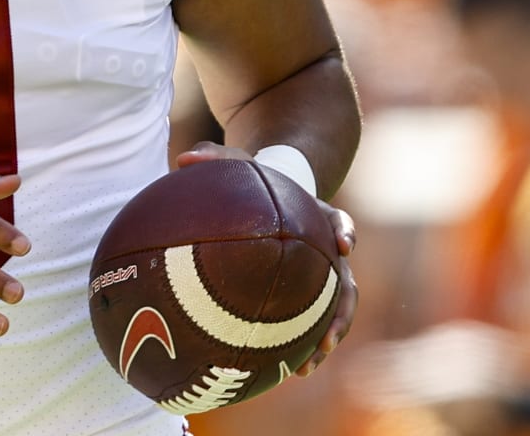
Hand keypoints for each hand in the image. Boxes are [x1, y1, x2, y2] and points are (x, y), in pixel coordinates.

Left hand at [175, 142, 357, 374]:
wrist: (272, 194)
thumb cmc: (254, 180)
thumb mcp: (236, 163)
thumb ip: (214, 159)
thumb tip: (182, 159)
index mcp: (317, 217)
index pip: (338, 223)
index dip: (344, 232)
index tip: (344, 246)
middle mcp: (326, 251)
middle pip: (346, 284)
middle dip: (341, 312)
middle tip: (328, 337)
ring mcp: (320, 275)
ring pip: (332, 312)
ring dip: (324, 339)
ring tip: (306, 367)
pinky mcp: (306, 294)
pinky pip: (307, 323)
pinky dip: (298, 345)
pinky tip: (280, 370)